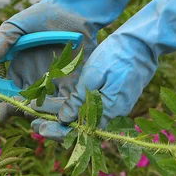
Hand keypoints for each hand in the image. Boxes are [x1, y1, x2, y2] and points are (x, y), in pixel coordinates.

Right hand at [0, 0, 156, 121]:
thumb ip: (3, 40)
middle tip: (23, 117)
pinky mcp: (77, 85)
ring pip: (48, 111)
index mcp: (19, 73)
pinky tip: (63, 116)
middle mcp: (36, 84)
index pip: (6, 96)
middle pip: (26, 108)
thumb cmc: (44, 16)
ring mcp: (56, 87)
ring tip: (42, 122)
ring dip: (45, 119)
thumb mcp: (18, 26)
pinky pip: (71, 104)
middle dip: (22, 116)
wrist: (75, 10)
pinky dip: (67, 113)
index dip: (1, 106)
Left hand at [32, 0, 175, 141]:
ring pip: (84, 119)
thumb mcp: (93, 75)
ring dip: (62, 118)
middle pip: (80, 128)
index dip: (57, 131)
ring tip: (39, 115)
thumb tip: (64, 119)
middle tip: (32, 123)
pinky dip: (73, 110)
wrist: (142, 43)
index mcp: (108, 111)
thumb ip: (79, 99)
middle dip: (56, 127)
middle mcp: (112, 114)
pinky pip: (91, 111)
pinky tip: (57, 106)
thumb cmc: (118, 55)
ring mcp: (114, 108)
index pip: (79, 131)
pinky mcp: (114, 99)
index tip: (38, 127)